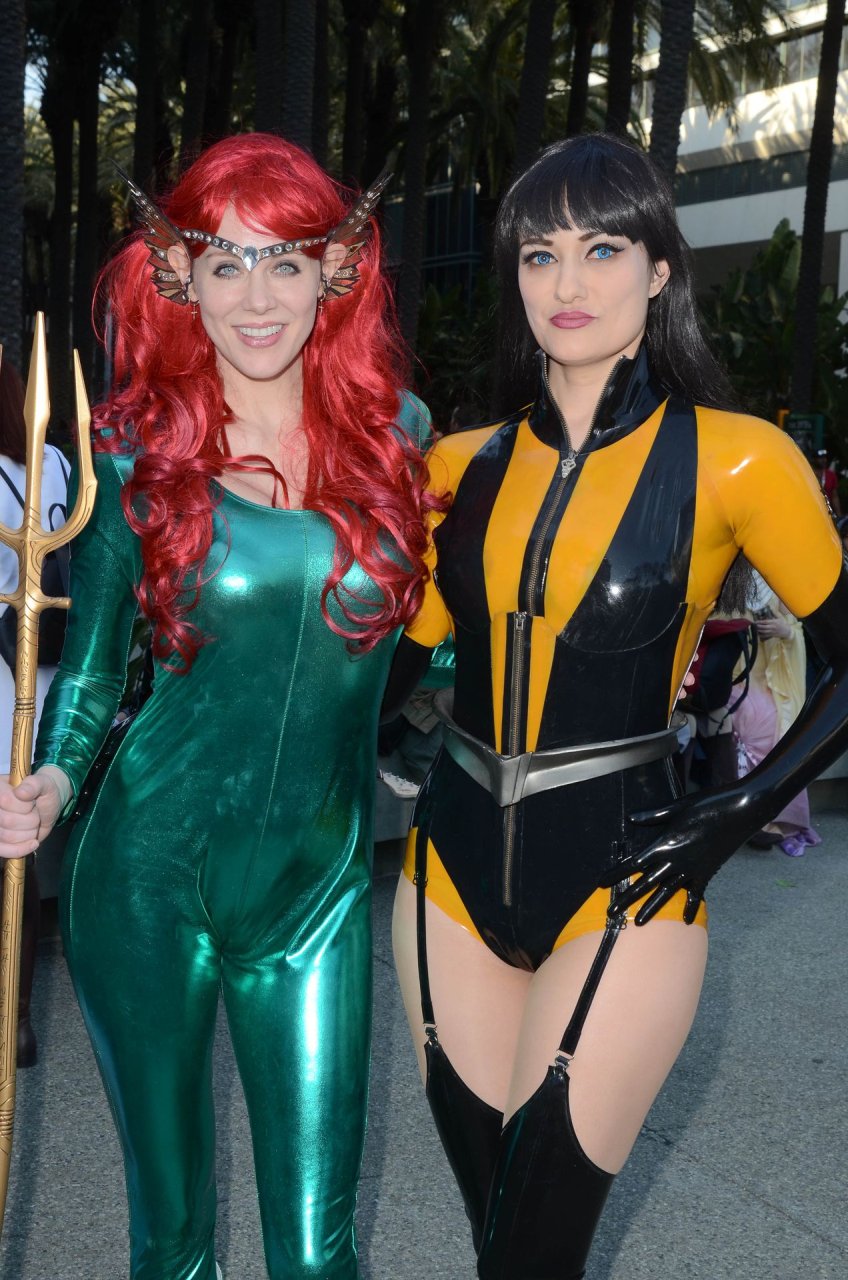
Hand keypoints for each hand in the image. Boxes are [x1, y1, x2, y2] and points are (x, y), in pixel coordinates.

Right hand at [0, 769, 65, 859]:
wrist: (46, 808)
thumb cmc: (44, 793)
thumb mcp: (44, 784)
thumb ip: (34, 784)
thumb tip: (21, 792)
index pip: (5, 800)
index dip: (24, 805)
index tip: (32, 802)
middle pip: (7, 821)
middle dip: (30, 820)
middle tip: (35, 813)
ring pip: (7, 836)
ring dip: (29, 832)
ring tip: (33, 823)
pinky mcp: (0, 841)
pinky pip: (3, 850)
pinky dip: (20, 849)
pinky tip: (33, 843)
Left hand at [599, 783, 755, 925]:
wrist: (742, 812)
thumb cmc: (708, 804)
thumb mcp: (678, 806)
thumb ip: (653, 816)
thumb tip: (630, 819)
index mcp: (665, 844)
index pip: (634, 863)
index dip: (617, 873)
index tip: (601, 884)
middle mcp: (676, 862)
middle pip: (646, 884)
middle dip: (627, 899)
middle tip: (610, 913)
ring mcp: (693, 870)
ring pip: (667, 893)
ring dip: (652, 908)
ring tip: (638, 923)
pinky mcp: (708, 872)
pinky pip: (696, 894)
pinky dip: (692, 907)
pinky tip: (686, 921)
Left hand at [756, 617, 790, 640]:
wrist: (787, 631)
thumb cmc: (783, 624)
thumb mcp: (779, 618)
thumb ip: (774, 615)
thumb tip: (769, 611)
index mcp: (774, 622)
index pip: (765, 622)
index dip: (760, 622)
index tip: (755, 621)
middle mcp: (772, 627)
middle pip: (764, 627)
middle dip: (758, 626)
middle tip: (753, 625)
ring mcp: (772, 632)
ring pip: (764, 632)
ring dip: (759, 631)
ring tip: (754, 629)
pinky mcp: (772, 635)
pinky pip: (766, 636)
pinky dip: (761, 635)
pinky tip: (758, 634)